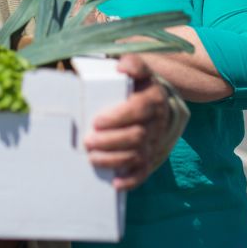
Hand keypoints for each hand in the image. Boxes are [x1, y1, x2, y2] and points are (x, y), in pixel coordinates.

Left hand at [84, 54, 184, 190]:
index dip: (118, 117)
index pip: (139, 110)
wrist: (158, 103)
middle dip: (110, 142)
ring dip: (113, 160)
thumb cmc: (138, 86)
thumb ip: (132, 64)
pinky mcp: (150, 158)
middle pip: (136, 137)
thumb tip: (121, 67)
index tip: (97, 121)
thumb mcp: (138, 70)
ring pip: (137, 156)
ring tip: (92, 158)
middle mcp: (157, 123)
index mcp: (154, 99)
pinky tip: (115, 183)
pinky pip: (143, 173)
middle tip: (88, 141)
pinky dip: (130, 181)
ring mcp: (154, 142)